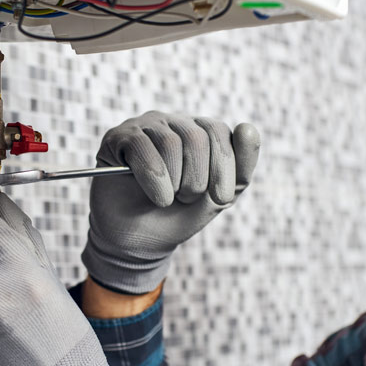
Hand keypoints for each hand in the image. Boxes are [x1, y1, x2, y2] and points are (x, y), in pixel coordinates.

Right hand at [81, 111, 260, 293]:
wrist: (138, 241)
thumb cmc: (178, 216)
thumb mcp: (218, 197)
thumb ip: (241, 168)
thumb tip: (247, 127)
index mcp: (200, 132)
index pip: (219, 131)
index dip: (224, 167)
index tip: (221, 198)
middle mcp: (172, 123)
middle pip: (196, 137)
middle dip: (197, 179)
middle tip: (187, 198)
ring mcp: (144, 127)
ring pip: (170, 144)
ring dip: (174, 183)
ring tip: (167, 199)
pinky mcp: (118, 138)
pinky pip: (141, 147)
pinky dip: (153, 180)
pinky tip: (155, 196)